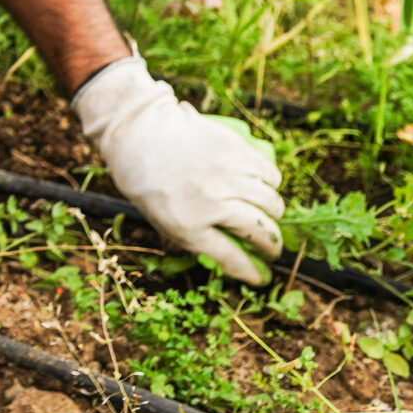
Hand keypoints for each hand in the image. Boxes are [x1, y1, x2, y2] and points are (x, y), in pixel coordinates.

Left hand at [71, 57, 283, 283]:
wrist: (139, 135)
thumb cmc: (148, 183)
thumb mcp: (163, 221)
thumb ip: (197, 239)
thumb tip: (237, 258)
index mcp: (187, 225)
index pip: (231, 258)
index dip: (251, 272)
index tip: (262, 278)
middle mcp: (210, 201)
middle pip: (261, 232)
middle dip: (272, 246)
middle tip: (272, 247)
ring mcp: (225, 174)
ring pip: (270, 202)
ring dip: (273, 212)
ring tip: (266, 212)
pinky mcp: (235, 149)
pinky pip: (269, 173)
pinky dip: (271, 183)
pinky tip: (263, 185)